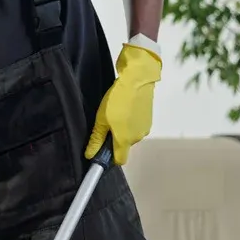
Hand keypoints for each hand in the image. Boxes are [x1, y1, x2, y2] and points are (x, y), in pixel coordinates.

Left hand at [85, 43, 161, 165]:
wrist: (138, 78)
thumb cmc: (117, 100)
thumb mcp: (101, 119)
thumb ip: (96, 140)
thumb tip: (89, 156)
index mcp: (125, 141)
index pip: (120, 161)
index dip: (111, 158)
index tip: (104, 149)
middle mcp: (138, 138)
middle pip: (125, 147)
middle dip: (116, 140)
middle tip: (108, 124)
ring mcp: (145, 128)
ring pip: (132, 136)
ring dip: (125, 130)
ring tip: (118, 114)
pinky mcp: (150, 118)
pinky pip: (138, 126)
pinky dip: (132, 122)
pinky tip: (127, 109)